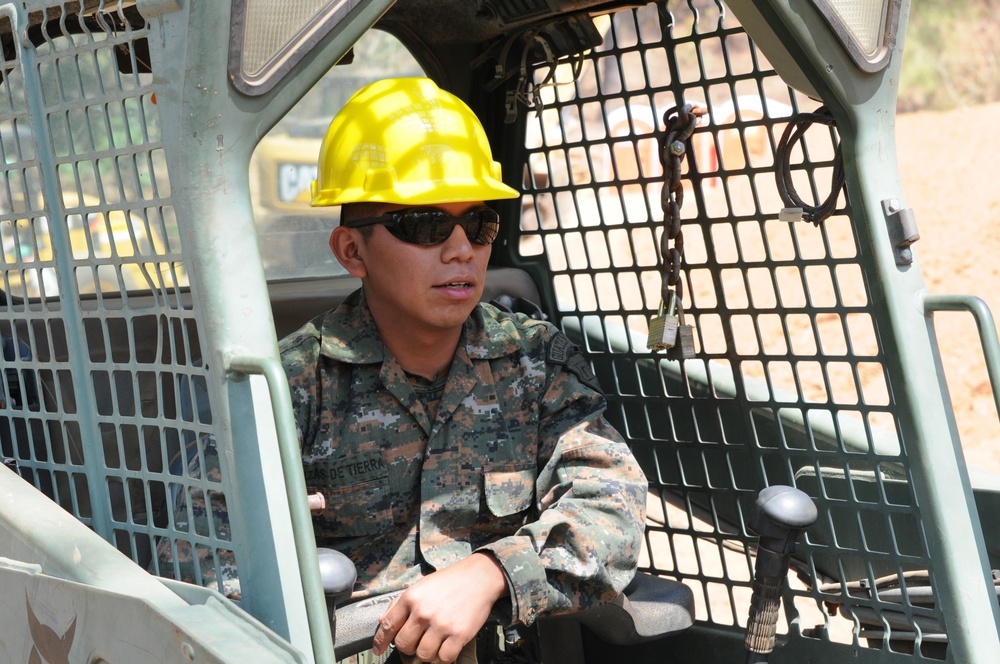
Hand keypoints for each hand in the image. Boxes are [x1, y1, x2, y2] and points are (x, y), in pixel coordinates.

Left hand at [372, 552, 508, 662]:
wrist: (480, 577)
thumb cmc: (450, 581)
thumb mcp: (422, 585)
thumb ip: (400, 603)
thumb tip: (382, 621)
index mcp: (411, 597)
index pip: (388, 625)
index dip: (380, 641)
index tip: (378, 649)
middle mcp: (423, 612)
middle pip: (404, 645)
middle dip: (408, 647)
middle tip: (417, 641)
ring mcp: (441, 624)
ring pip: (423, 655)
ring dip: (427, 653)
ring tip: (434, 643)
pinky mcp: (459, 634)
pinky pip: (444, 658)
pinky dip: (444, 657)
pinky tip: (446, 646)